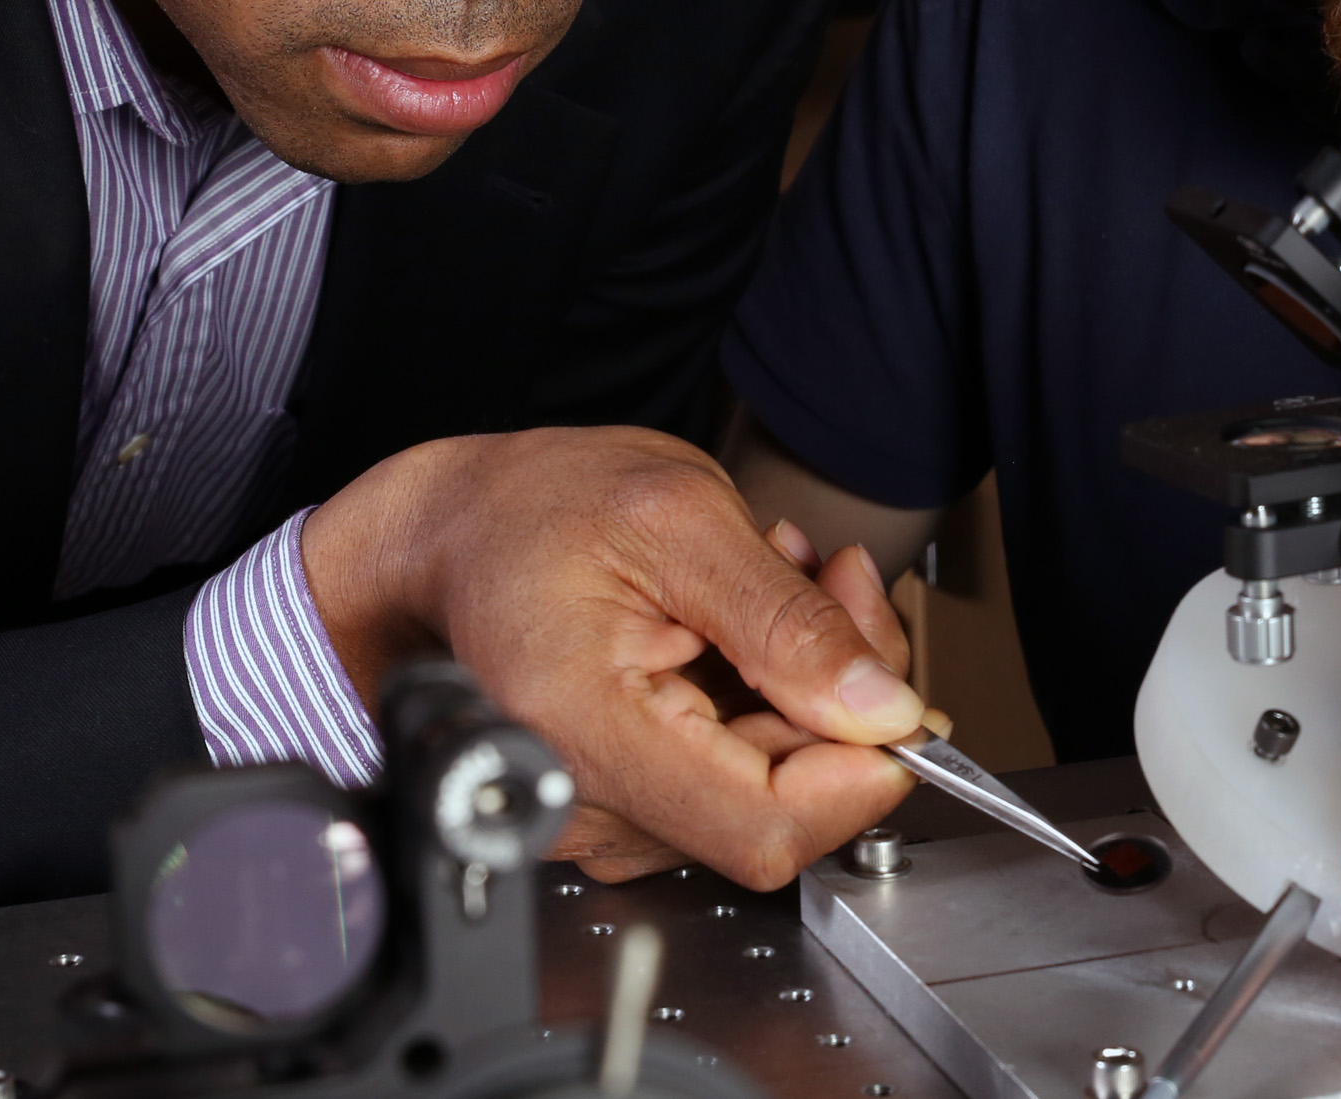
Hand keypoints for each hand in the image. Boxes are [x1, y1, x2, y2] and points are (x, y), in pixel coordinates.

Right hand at [301, 427, 927, 889]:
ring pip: (766, 791)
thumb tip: (884, 709)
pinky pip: (730, 778)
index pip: (765, 829)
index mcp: (586, 737)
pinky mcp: (619, 804)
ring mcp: (600, 816)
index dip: (858, 771)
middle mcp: (585, 805)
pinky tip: (734, 627)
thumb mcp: (679, 518)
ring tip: (762, 586)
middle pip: (781, 808)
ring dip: (799, 688)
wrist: (448, 533)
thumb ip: (787, 619)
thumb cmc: (528, 511)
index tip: (893, 693)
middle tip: (828, 577)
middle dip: (836, 696)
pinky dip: (760, 701)